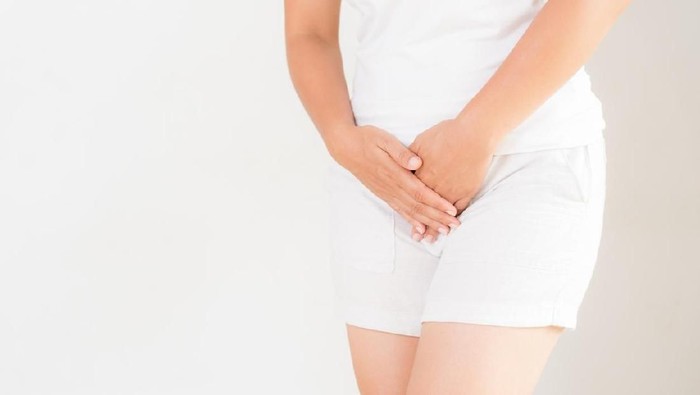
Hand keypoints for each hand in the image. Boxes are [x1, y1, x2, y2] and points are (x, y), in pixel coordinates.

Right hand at [327, 124, 461, 236]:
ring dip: (427, 222)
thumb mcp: (383, 139)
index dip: (436, 202)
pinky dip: (411, 221)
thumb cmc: (366, 139)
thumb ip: (400, 152)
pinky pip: (399, 211)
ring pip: (410, 211)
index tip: (452, 209)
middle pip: (418, 206)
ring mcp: (386, 192)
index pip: (419, 191)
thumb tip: (417, 163)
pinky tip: (420, 228)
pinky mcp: (383, 194)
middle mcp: (391, 187)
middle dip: (437, 217)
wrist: (345, 148)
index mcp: (394, 173)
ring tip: (443, 230)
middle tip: (455, 225)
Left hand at [407, 117, 498, 241]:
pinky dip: (453, 219)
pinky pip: (459, 209)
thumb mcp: (422, 141)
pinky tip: (451, 227)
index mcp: (421, 174)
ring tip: (433, 239)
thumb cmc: (448, 134)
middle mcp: (434, 186)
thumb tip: (404, 164)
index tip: (405, 221)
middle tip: (419, 240)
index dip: (407, 209)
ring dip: (436, 226)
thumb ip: (410, 155)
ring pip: (440, 213)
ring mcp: (451, 190)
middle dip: (421, 225)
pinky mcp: (466, 190)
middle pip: (424, 209)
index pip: (411, 196)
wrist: (473, 134)